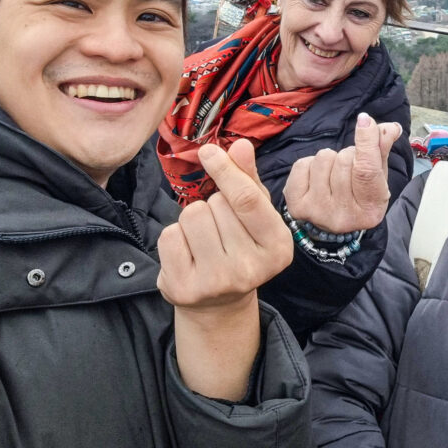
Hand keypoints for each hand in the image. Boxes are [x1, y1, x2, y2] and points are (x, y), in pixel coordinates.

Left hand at [157, 139, 292, 309]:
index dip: (226, 171)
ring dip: (193, 219)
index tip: (208, 151)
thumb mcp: (256, 214)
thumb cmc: (241, 245)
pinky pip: (169, 236)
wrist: (219, 302)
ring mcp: (216, 282)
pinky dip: (175, 236)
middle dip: (214, 204)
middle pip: (216, 204)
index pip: (247, 200)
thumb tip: (241, 145)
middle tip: (221, 228)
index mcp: (277, 247)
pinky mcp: (183, 289)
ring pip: (191, 216)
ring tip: (204, 239)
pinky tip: (188, 252)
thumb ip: (249, 179)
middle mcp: (250, 269)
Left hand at [283, 112, 400, 232]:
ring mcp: (317, 211)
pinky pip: (302, 164)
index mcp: (370, 209)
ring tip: (333, 174)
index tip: (365, 120)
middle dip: (348, 154)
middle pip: (344, 159)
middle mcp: (343, 214)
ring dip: (330, 159)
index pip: (367, 170)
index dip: (366, 142)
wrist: (330, 227)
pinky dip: (310, 165)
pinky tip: (316, 179)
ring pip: (323, 158)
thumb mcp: (377, 177)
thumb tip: (391, 127)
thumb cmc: (358, 196)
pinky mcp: (296, 205)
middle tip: (350, 168)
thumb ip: (382, 150)